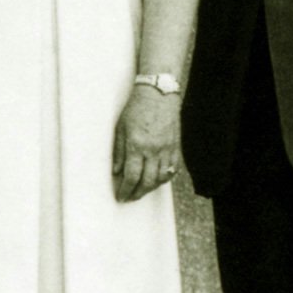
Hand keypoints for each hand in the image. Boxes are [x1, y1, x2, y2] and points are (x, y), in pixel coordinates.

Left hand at [113, 84, 182, 201]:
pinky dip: (164, 178)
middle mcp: (153, 150)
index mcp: (137, 146)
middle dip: (137, 193)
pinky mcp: (176, 147)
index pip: (131, 176)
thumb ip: (119, 152)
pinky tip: (157, 180)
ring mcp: (167, 149)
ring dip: (151, 188)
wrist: (158, 95)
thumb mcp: (120, 128)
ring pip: (161, 178)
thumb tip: (117, 171)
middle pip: (147, 182)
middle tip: (130, 197)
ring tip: (142, 191)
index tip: (121, 197)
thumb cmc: (137, 109)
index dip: (126, 190)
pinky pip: (172, 169)